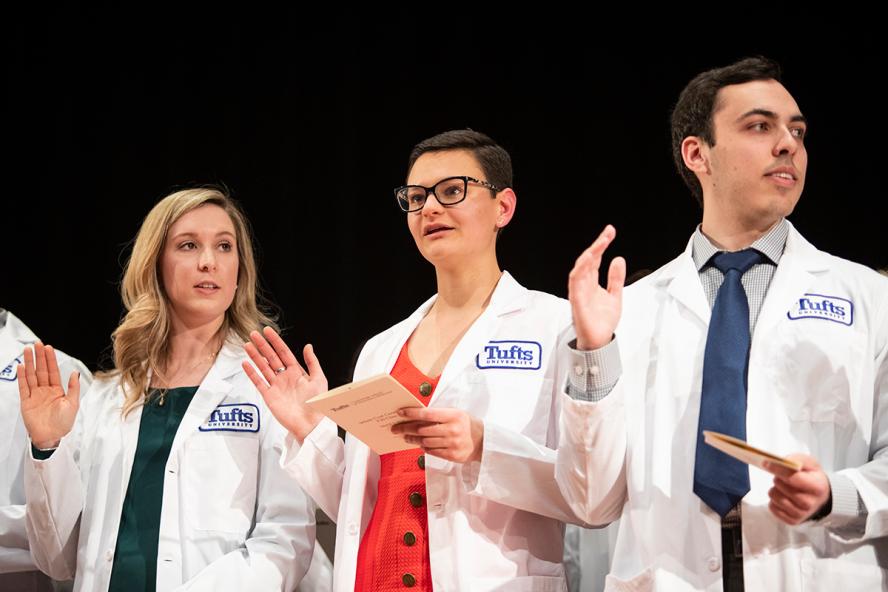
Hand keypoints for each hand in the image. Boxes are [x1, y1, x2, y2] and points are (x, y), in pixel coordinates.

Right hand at [18, 342, 80, 448]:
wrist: (52, 437)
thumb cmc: (64, 423)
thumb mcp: (73, 404)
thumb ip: (73, 388)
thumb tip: (75, 373)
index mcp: (57, 390)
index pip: (53, 371)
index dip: (50, 359)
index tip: (48, 347)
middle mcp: (45, 391)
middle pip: (41, 370)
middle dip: (39, 357)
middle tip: (36, 344)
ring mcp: (35, 395)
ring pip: (31, 375)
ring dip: (29, 363)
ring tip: (27, 350)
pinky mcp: (26, 402)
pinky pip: (23, 387)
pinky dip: (22, 377)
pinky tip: (22, 367)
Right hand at [242, 327, 326, 441]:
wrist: (310, 424)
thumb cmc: (317, 404)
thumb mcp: (319, 379)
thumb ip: (312, 362)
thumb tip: (308, 346)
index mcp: (297, 372)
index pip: (283, 352)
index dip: (275, 341)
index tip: (267, 331)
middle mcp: (285, 377)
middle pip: (271, 357)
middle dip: (262, 345)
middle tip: (253, 334)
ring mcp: (276, 386)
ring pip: (263, 368)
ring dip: (255, 356)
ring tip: (247, 345)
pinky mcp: (270, 396)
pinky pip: (259, 382)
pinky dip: (252, 373)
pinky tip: (246, 364)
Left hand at [392, 407, 483, 462]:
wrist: (483, 441)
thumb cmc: (466, 424)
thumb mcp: (456, 413)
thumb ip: (439, 414)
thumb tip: (416, 414)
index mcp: (454, 415)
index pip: (427, 414)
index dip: (412, 413)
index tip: (400, 413)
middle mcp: (453, 429)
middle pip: (423, 429)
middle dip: (406, 428)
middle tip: (396, 428)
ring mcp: (452, 444)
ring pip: (425, 441)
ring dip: (413, 439)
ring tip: (405, 436)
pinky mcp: (452, 455)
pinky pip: (431, 451)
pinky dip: (423, 447)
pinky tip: (419, 443)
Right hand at [569, 224, 625, 349]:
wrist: (600, 341)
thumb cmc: (602, 321)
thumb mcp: (615, 295)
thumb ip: (616, 278)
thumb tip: (618, 259)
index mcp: (591, 283)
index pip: (595, 259)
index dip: (601, 245)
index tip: (610, 232)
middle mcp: (583, 285)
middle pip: (587, 261)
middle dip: (597, 245)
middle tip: (607, 233)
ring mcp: (579, 293)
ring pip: (579, 269)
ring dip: (589, 255)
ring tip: (600, 244)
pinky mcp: (577, 302)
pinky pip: (575, 283)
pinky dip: (580, 271)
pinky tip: (588, 261)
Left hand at [764, 454, 831, 524]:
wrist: (820, 497)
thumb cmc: (813, 479)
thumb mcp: (810, 464)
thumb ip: (797, 459)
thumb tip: (782, 461)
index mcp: (817, 487)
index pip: (792, 478)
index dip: (778, 469)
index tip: (767, 463)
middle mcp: (810, 503)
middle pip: (781, 487)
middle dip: (778, 479)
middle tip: (784, 478)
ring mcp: (801, 514)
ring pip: (774, 497)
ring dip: (775, 489)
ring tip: (784, 488)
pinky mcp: (792, 520)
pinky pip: (772, 508)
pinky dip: (774, 501)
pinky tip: (783, 497)